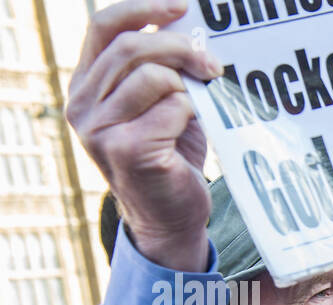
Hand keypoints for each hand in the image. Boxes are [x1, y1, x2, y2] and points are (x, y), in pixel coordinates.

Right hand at [65, 0, 223, 270]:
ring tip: (207, 96)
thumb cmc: (172, 159)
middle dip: (180, 47)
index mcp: (86, 87)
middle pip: (131, 48)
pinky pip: (171, 108)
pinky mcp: (127, 150)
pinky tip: (195, 129)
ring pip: (151, 77)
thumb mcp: (161, 107)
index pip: (102, 28)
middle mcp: (83, 106)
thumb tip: (190, 29)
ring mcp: (100, 130)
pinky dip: (193, 112)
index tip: (180, 6)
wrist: (172, 219)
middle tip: (212, 63)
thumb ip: (162, 71)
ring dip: (189, 82)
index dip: (141, 9)